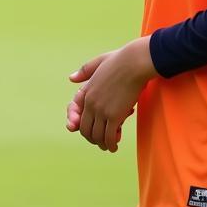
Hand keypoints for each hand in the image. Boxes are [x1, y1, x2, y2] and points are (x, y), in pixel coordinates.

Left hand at [65, 37, 156, 152]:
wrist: (135, 62)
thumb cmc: (120, 60)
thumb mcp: (98, 62)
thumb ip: (85, 71)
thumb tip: (71, 78)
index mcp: (86, 91)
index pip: (75, 113)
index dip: (78, 125)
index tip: (85, 131)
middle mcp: (91, 103)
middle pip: (85, 129)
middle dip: (92, 138)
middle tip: (101, 141)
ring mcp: (102, 110)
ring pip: (97, 136)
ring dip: (102, 144)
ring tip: (109, 146)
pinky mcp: (115, 116)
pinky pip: (109, 136)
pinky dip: (111, 144)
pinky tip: (115, 146)